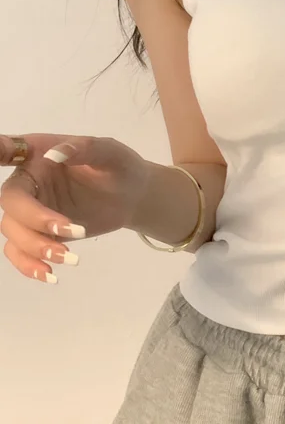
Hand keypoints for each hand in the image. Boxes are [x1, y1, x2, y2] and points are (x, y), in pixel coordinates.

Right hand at [0, 135, 150, 283]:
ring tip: (70, 257)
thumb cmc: (120, 167)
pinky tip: (51, 274)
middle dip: (35, 221)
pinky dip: (29, 265)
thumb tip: (55, 153)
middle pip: (11, 203)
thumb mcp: (110, 153)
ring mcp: (31, 209)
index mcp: (38, 153)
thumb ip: (85, 148)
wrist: (133, 196)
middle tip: (73, 230)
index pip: (7, 150)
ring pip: (13, 230)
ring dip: (35, 247)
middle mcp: (28, 180)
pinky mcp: (39, 233)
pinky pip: (19, 251)